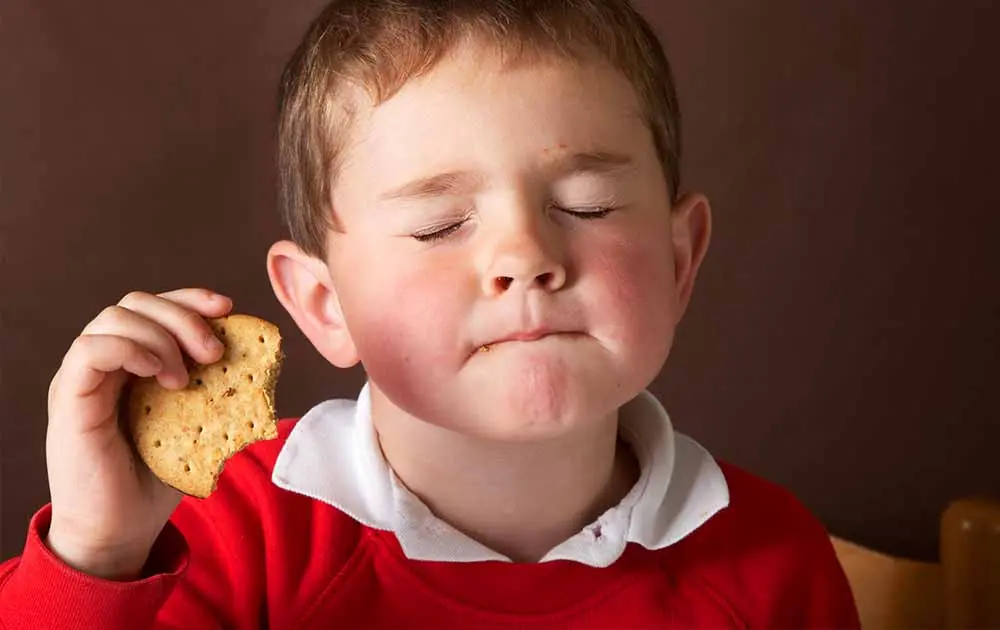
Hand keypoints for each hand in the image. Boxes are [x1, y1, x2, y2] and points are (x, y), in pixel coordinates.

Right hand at [44, 288, 231, 578]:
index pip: (156, 308)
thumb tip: (262, 368)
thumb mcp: (197, 426)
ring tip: (185, 378)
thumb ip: (217, 392)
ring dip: (161, 336)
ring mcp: (84, 378)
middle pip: (137, 303)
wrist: (119, 532)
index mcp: (133, 364)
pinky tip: (160, 374)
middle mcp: (106, 363)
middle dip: (183, 316)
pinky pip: (90, 349)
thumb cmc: (155, 481)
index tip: (228, 308)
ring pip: (114, 317)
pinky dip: (130, 348)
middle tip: (214, 353)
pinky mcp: (70, 398)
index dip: (191, 299)